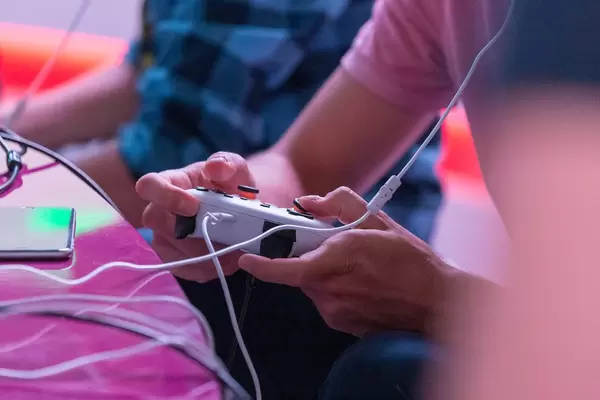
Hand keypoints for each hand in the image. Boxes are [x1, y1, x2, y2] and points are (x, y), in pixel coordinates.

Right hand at [135, 152, 254, 281]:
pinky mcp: (175, 259)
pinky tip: (226, 259)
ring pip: (172, 251)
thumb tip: (216, 167)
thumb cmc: (231, 186)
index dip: (165, 197)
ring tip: (231, 247)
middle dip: (190, 231)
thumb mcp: (236, 169)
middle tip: (221, 232)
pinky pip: (184, 269)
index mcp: (171, 182)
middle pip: (157, 223)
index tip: (193, 206)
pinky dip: (208, 268)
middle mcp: (160, 211)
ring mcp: (164, 237)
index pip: (149, 185)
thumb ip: (228, 164)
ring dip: (204, 253)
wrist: (242, 211)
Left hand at [238, 187, 453, 336]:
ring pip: (314, 286)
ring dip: (325, 274)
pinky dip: (336, 290)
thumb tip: (309, 201)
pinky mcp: (342, 323)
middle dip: (309, 257)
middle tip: (337, 249)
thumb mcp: (378, 220)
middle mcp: (330, 288)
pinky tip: (362, 285)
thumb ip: (341, 203)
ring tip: (358, 269)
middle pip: (300, 271)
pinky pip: (327, 301)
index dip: (261, 264)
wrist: (436, 302)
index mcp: (336, 259)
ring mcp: (335, 310)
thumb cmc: (409, 261)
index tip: (245, 258)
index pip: (285, 267)